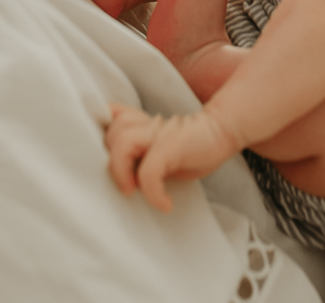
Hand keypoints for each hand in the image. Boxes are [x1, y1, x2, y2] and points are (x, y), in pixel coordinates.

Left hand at [105, 103, 238, 212]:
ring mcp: (159, 132)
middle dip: (113, 163)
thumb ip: (139, 152)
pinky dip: (152, 192)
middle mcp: (146, 124)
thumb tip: (121, 179)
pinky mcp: (172, 144)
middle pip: (111, 134)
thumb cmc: (190, 147)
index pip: (109, 121)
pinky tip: (164, 203)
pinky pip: (149, 170)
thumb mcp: (159, 149)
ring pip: (122, 144)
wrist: (223, 131)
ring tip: (135, 192)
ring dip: (122, 174)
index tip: (106, 162)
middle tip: (127, 186)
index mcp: (140, 123)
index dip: (101, 136)